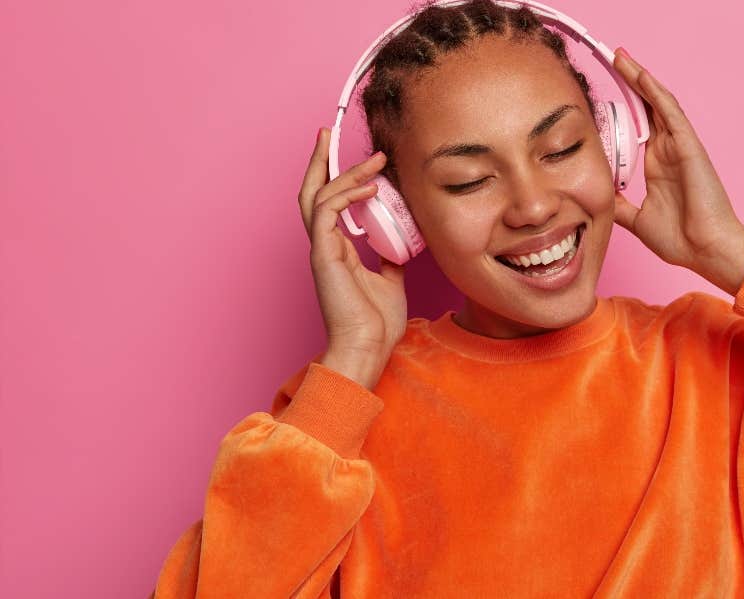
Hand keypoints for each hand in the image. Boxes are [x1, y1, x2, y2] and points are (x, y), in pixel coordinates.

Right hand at [298, 128, 408, 384]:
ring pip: (320, 195)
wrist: (367, 347)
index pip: (329, 202)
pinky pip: (327, 211)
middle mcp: (324, 245)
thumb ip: (390, 257)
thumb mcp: (391, 280)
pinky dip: (346, 194)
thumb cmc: (375, 323)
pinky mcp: (324, 254)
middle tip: (328, 131)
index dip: (334, 175)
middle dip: (319, 159)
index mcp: (336, 249)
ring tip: (373, 160)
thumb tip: (401, 242)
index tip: (354, 157)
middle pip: (312, 190)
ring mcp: (321, 249)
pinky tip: (371, 187)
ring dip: (344, 171)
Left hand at [611, 48, 743, 295]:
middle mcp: (668, 151)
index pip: (638, 127)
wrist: (707, 250)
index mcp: (657, 167)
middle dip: (630, 82)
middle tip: (613, 58)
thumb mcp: (638, 221)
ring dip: (640, 78)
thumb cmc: (682, 240)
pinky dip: (656, 93)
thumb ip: (620, 207)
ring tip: (622, 57)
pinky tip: (642, 76)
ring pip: (658, 103)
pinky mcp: (689, 146)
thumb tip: (600, 198)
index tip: (603, 94)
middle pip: (647, 107)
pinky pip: (671, 113)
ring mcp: (679, 147)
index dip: (624, 107)